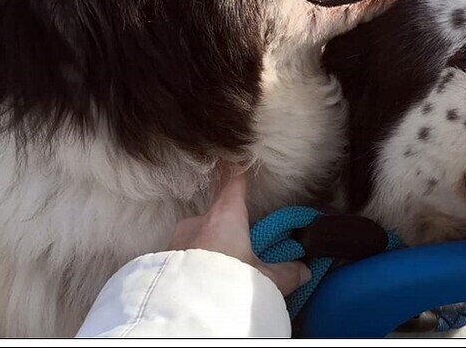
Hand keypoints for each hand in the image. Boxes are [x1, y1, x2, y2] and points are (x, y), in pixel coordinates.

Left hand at [168, 163, 310, 295]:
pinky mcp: (161, 263)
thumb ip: (285, 273)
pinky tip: (199, 284)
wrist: (186, 310)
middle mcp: (198, 222)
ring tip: (217, 273)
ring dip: (206, 252)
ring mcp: (176, 242)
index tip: (232, 156)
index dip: (234, 169)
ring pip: (195, 239)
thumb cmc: (228, 282)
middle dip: (223, 229)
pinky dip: (191, 267)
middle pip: (213, 216)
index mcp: (225, 215)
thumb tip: (304, 271)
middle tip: (234, 248)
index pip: (232, 182)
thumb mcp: (265, 280)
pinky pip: (181, 259)